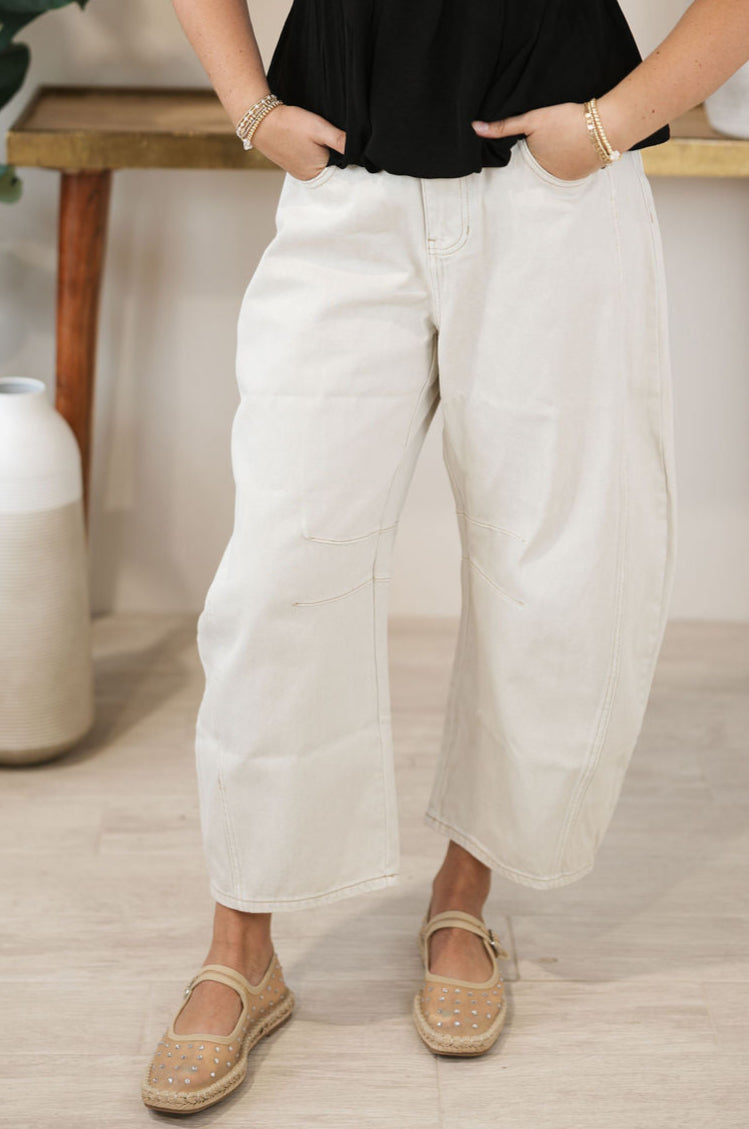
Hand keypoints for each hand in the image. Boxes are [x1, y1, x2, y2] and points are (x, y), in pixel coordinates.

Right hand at [250, 103, 345, 180]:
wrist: (260, 119)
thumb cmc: (289, 124)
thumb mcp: (319, 129)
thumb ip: (340, 140)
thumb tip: (359, 148)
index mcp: (316, 173)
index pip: (341, 169)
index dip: (346, 156)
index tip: (348, 143)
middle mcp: (307, 177)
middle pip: (330, 166)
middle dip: (334, 153)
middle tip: (332, 136)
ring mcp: (298, 171)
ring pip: (319, 161)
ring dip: (322, 151)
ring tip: (319, 137)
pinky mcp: (291, 163)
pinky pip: (308, 158)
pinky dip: (312, 150)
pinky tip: (308, 140)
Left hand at [472, 101, 605, 180]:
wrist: (606, 126)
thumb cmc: (567, 119)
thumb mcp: (532, 119)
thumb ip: (504, 126)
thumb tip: (474, 128)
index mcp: (533, 163)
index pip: (527, 151)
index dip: (533, 139)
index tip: (544, 131)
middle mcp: (547, 176)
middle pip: (542, 159)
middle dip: (546, 149)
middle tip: (559, 132)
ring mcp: (565, 178)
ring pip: (558, 163)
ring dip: (561, 154)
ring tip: (570, 137)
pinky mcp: (581, 176)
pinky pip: (572, 167)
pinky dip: (574, 158)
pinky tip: (579, 146)